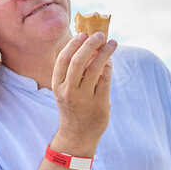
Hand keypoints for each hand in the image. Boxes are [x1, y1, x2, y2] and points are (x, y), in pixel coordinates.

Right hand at [50, 33, 116, 155]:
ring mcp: (84, 98)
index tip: (83, 34)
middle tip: (100, 34)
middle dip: (90, 44)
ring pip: (95, 68)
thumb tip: (91, 45)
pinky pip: (106, 79)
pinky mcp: (99, 104)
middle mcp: (69, 91)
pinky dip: (109, 67)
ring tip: (112, 43)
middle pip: (79, 61)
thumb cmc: (73, 106)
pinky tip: (111, 60)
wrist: (78, 135)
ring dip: (105, 52)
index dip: (73, 44)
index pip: (63, 59)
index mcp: (57, 85)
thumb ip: (75, 71)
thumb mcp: (66, 89)